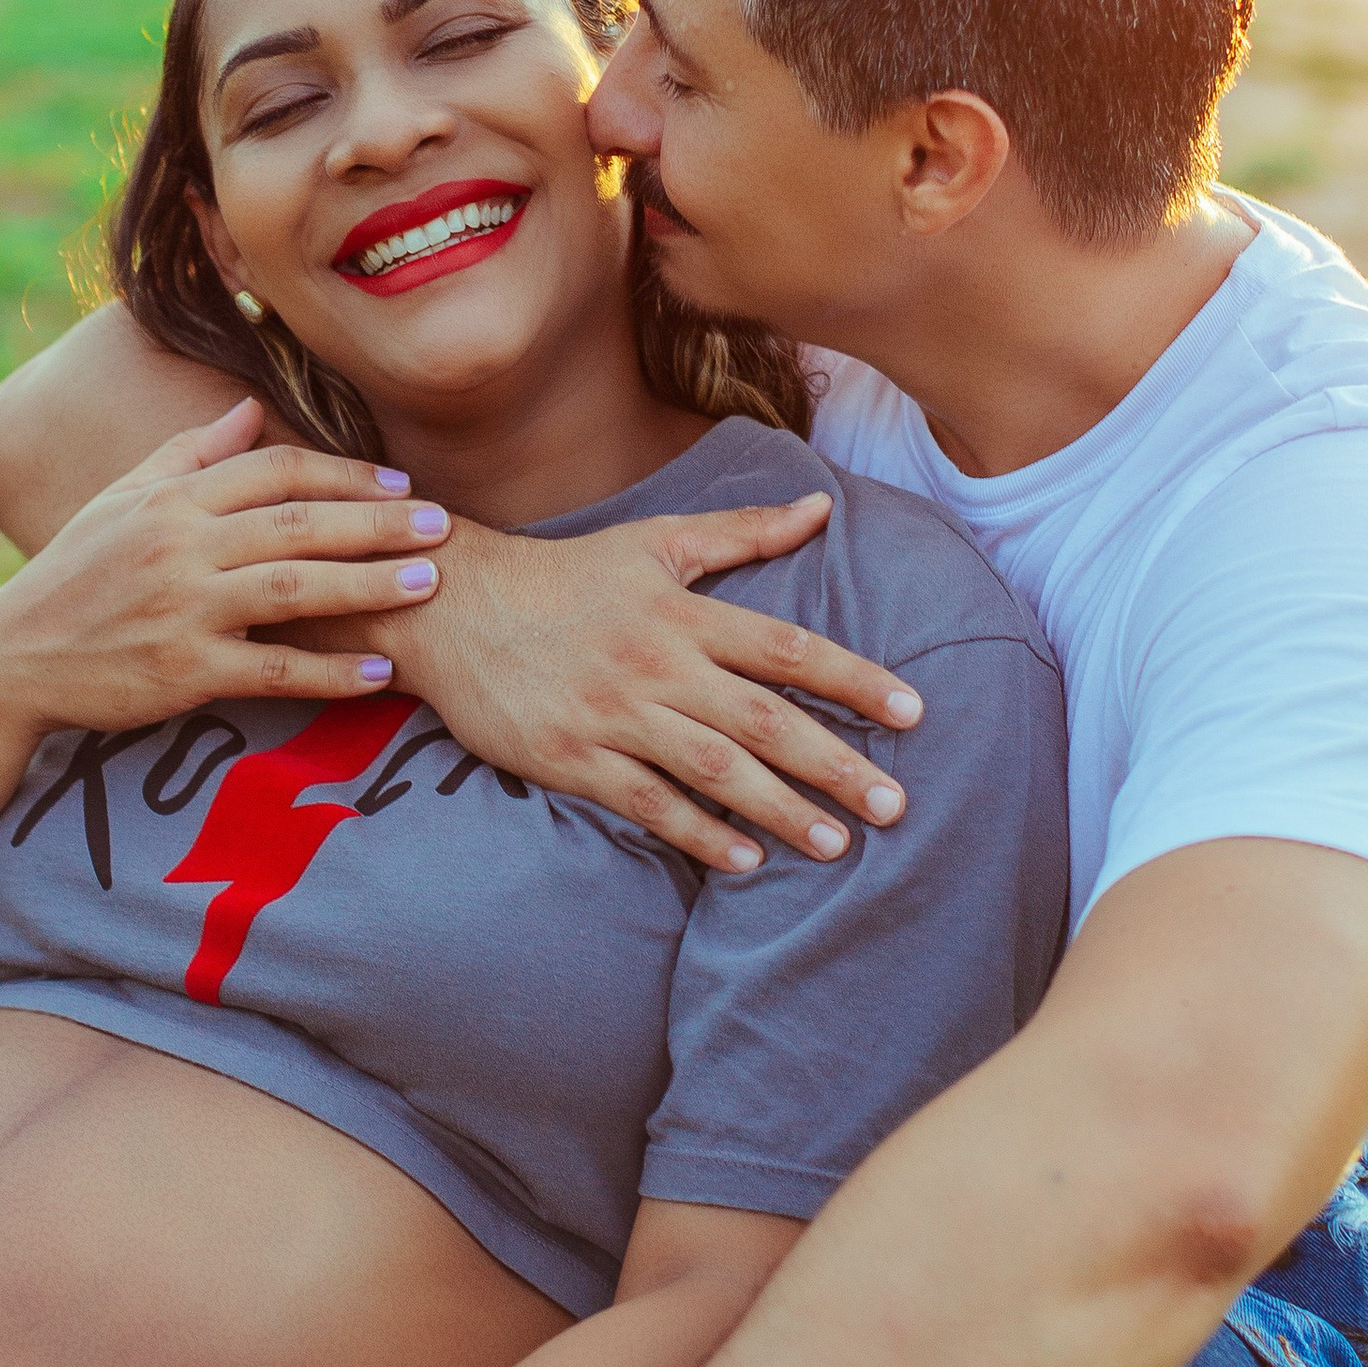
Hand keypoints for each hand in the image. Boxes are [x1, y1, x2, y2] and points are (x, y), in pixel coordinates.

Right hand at [0, 400, 450, 723]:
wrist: (10, 660)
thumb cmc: (72, 575)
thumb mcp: (120, 499)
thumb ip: (189, 452)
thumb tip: (252, 407)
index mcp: (171, 498)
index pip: (277, 470)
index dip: (346, 475)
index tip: (401, 485)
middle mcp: (181, 546)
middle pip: (300, 523)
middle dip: (378, 522)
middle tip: (443, 525)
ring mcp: (184, 609)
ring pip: (297, 589)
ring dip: (370, 586)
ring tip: (430, 584)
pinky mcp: (184, 671)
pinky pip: (275, 672)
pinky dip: (332, 673)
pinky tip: (382, 674)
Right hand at [392, 504, 924, 873]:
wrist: (455, 608)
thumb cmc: (567, 574)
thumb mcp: (655, 542)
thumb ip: (744, 532)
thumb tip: (821, 507)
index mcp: (684, 613)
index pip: (788, 649)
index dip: (855, 679)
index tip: (912, 712)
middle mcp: (658, 665)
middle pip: (764, 719)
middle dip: (834, 763)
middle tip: (895, 804)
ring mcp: (615, 716)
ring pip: (714, 768)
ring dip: (780, 809)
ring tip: (836, 842)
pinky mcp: (573, 759)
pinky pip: (647, 803)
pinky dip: (698, 832)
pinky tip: (745, 859)